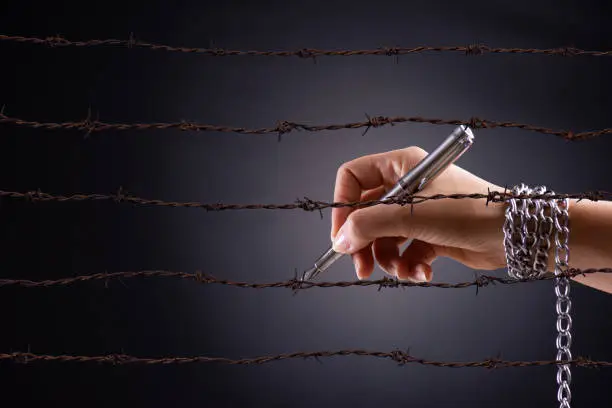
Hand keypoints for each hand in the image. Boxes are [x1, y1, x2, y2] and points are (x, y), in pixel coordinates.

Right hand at [330, 146, 506, 281]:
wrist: (513, 234)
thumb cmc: (466, 210)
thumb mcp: (410, 215)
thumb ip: (369, 225)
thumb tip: (340, 240)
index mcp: (400, 165)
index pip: (354, 178)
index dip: (342, 206)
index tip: (341, 236)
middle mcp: (406, 186)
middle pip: (366, 214)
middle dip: (364, 243)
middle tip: (361, 267)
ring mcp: (417, 211)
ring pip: (384, 238)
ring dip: (388, 260)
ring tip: (403, 272)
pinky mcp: (429, 234)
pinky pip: (405, 252)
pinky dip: (409, 266)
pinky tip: (423, 274)